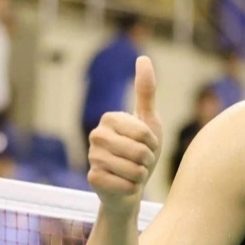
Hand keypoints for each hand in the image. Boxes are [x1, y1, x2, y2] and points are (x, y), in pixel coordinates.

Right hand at [87, 56, 162, 214]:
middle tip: (141, 161)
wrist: (131, 185)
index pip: (144, 132)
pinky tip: (124, 184)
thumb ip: (146, 91)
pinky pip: (125, 184)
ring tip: (134, 172)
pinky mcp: (92, 178)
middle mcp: (96, 135)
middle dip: (148, 160)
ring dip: (141, 174)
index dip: (152, 142)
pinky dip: (132, 187)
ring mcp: (92, 157)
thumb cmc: (142, 151)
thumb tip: (142, 57)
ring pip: (133, 169)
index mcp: (110, 118)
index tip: (147, 144)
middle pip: (139, 151)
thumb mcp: (149, 121)